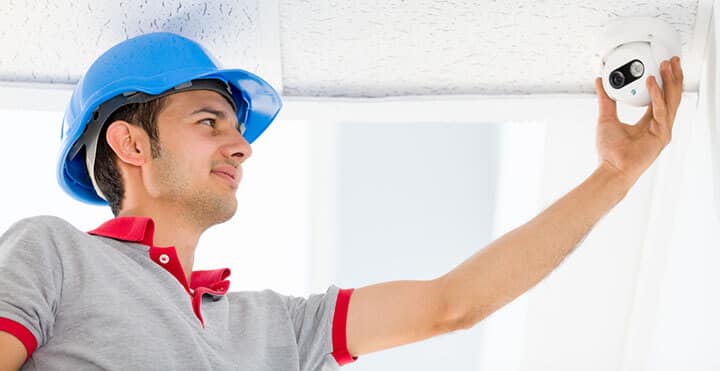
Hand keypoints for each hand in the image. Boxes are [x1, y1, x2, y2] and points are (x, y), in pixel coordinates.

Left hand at [594, 56, 683, 185]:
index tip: (662, 66)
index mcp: (649, 122)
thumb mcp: (606, 118)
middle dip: (672, 77)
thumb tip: (600, 83)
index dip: (663, 81)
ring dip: (669, 81)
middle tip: (672, 60)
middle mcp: (658, 125)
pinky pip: (660, 111)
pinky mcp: (661, 135)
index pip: (661, 97)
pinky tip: (651, 82)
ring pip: (671, 100)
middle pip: (671, 96)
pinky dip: (655, 95)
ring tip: (666, 65)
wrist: (611, 168)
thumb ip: (606, 100)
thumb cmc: (610, 151)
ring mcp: (662, 130)